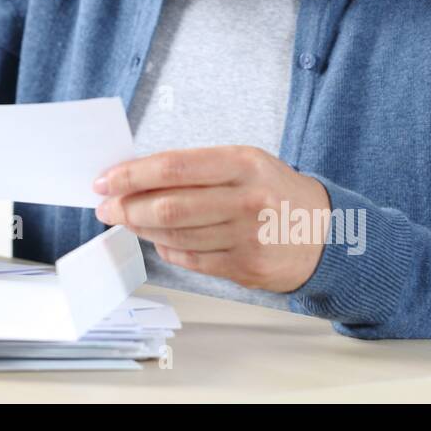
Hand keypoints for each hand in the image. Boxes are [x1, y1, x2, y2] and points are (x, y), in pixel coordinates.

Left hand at [92, 145, 329, 292]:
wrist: (326, 233)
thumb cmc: (275, 191)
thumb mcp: (244, 163)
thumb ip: (196, 168)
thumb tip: (137, 176)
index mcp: (243, 164)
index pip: (173, 167)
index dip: (131, 175)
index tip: (105, 180)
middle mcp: (246, 200)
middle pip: (168, 206)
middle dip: (126, 207)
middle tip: (106, 207)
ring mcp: (246, 237)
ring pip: (174, 235)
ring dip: (141, 228)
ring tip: (126, 220)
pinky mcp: (245, 267)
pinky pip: (190, 259)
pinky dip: (166, 249)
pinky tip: (157, 239)